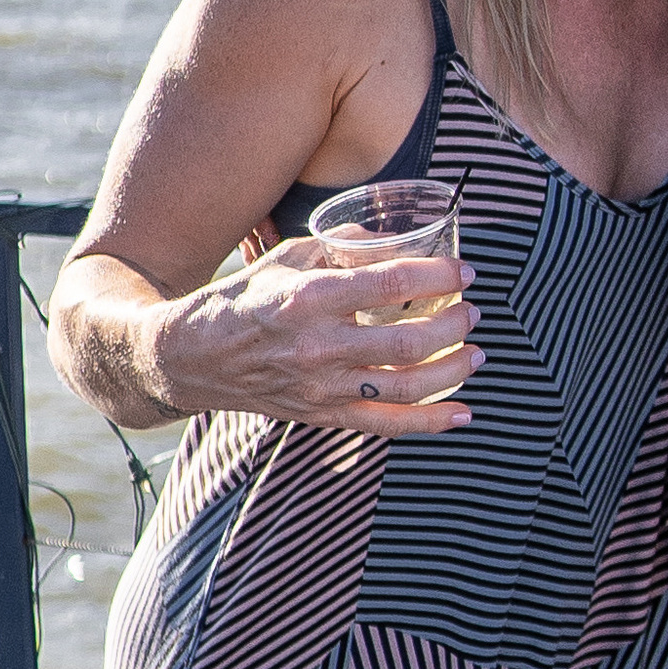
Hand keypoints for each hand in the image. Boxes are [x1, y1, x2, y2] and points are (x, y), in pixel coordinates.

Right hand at [159, 239, 482, 435]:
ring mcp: (322, 388)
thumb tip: (398, 242)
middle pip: (408, 341)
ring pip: (407, 386)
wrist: (190, 357)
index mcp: (309, 298)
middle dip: (454, 324)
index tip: (465, 270)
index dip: (439, 275)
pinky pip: (388, 426)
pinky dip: (432, 422)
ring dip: (453, 370)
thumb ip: (342, 249)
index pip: (391, 283)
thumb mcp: (286, 257)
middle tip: (473, 310)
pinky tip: (464, 413)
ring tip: (477, 352)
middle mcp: (318, 346)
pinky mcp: (323, 415)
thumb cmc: (243, 300)